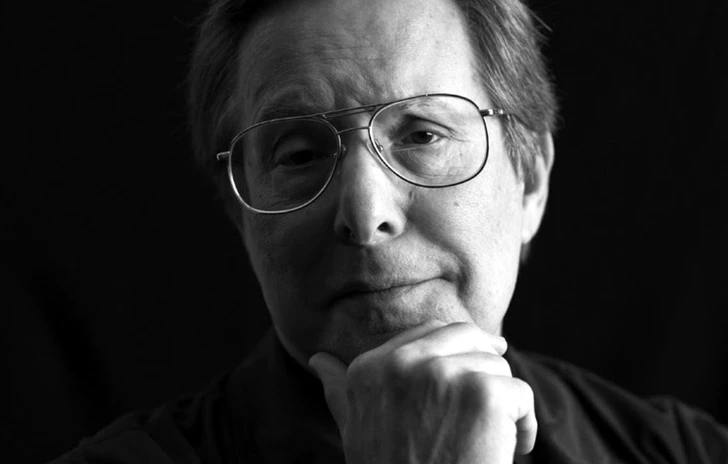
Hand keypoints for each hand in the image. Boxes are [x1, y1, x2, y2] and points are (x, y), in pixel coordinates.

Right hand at [309, 321, 536, 463]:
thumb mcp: (356, 428)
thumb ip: (341, 390)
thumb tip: (318, 360)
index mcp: (370, 367)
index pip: (429, 332)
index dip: (459, 349)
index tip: (476, 370)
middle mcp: (402, 363)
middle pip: (467, 337)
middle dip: (486, 367)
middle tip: (492, 406)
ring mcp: (444, 375)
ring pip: (497, 365)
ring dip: (506, 403)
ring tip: (496, 439)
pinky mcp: (483, 394)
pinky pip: (521, 393)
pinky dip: (526, 425)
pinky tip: (512, 449)